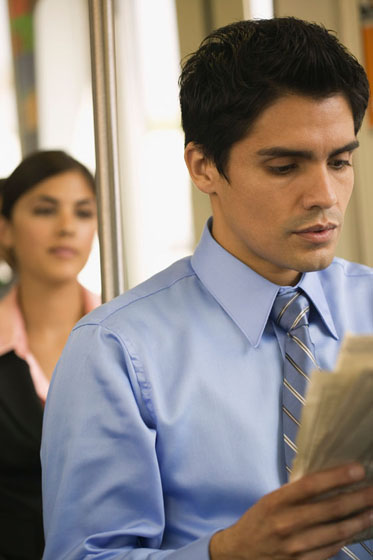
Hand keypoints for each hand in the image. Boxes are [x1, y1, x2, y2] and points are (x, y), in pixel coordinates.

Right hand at [209, 462, 372, 559]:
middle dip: (359, 499)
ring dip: (359, 520)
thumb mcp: (270, 500)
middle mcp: (287, 523)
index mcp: (277, 501)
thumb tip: (329, 482)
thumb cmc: (258, 521)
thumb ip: (295, 494)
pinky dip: (346, 538)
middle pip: (331, 509)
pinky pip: (331, 549)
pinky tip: (355, 529)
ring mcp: (296, 547)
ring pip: (337, 532)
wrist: (240, 554)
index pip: (312, 485)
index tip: (358, 469)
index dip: (338, 477)